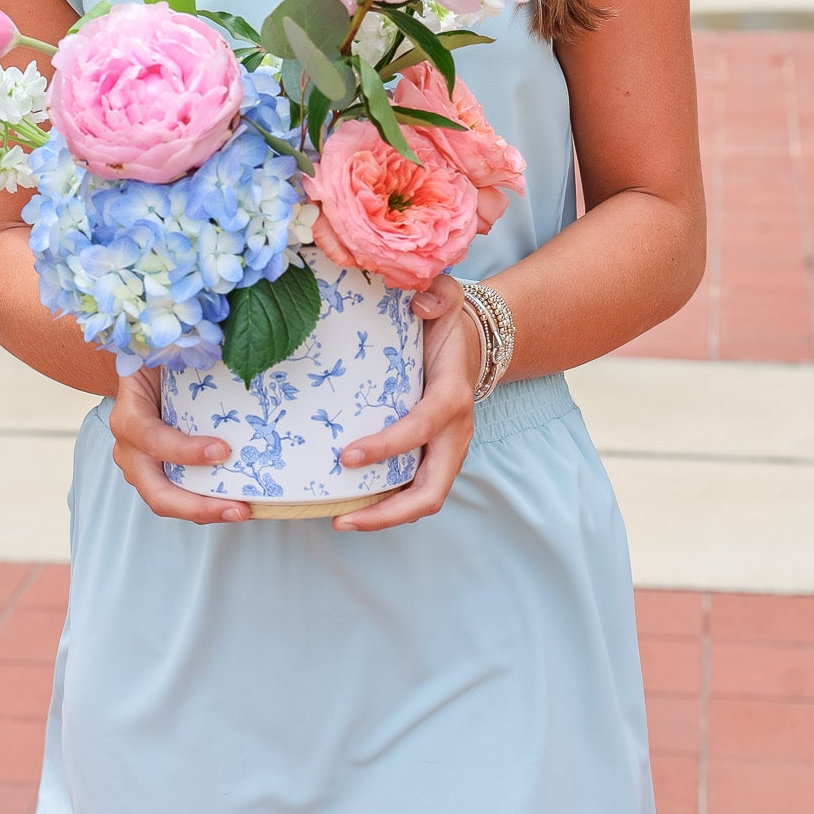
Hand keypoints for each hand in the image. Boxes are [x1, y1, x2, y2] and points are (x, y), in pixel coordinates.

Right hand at [108, 364, 250, 524]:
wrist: (143, 368)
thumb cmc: (157, 358)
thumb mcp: (166, 350)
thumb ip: (189, 349)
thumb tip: (234, 335)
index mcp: (128, 417)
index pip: (151, 440)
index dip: (184, 451)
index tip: (224, 450)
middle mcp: (130, 449)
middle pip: (156, 493)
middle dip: (197, 506)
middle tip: (239, 508)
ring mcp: (142, 467)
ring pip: (168, 501)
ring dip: (205, 510)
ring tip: (242, 509)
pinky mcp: (159, 473)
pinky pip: (180, 494)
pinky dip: (206, 501)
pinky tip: (236, 499)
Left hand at [333, 273, 477, 531]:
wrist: (473, 341)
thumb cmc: (448, 322)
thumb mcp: (446, 298)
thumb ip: (437, 293)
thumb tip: (418, 302)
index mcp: (451, 396)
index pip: (422, 428)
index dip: (388, 446)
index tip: (346, 456)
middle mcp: (455, 432)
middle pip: (433, 490)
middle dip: (389, 512)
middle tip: (341, 517)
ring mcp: (448, 451)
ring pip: (425, 500)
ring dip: (385, 517)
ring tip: (340, 519)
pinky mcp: (436, 458)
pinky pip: (415, 491)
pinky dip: (387, 505)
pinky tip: (351, 505)